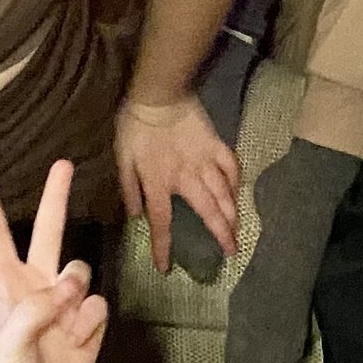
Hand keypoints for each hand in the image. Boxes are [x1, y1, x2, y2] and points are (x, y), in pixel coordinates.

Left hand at [0, 160, 109, 362]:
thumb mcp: (7, 343)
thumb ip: (34, 309)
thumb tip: (65, 289)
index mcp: (6, 289)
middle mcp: (35, 291)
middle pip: (48, 233)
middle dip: (55, 198)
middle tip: (64, 164)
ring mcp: (63, 308)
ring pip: (80, 269)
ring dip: (77, 286)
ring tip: (65, 317)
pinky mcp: (86, 328)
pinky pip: (98, 305)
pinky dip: (90, 320)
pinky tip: (78, 339)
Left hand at [115, 94, 238, 274]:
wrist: (159, 94)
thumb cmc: (136, 125)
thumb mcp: (122, 158)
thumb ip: (128, 188)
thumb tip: (135, 215)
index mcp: (159, 183)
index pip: (161, 222)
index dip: (163, 247)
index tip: (165, 268)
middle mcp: (186, 178)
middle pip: (207, 212)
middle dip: (221, 234)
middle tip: (231, 252)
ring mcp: (204, 161)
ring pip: (224, 193)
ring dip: (233, 214)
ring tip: (239, 230)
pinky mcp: (216, 145)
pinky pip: (231, 166)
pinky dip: (237, 181)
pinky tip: (238, 191)